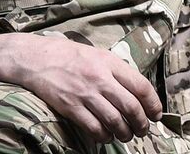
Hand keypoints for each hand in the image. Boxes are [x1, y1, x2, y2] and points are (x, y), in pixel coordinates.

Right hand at [0, 32, 161, 142]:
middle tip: (142, 130)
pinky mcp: (70, 106)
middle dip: (141, 123)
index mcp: (109, 63)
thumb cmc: (66, 54)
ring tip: (125, 135)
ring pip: (115, 121)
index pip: (141, 86)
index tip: (155, 114)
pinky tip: (105, 136)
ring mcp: (85, 93)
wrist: (33, 58)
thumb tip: (136, 90)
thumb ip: (115, 70)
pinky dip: (103, 136)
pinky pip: (94, 128)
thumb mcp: (95, 53)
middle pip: (131, 107)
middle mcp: (99, 78)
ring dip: (124, 133)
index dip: (153, 104)